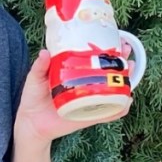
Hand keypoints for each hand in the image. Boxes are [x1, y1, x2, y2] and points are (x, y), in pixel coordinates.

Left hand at [15, 43, 133, 143]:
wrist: (31, 123)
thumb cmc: (33, 97)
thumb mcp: (35, 78)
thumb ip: (39, 67)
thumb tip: (45, 52)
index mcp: (75, 74)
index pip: (94, 59)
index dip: (106, 49)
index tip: (117, 38)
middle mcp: (85, 86)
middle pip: (108, 72)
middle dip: (121, 62)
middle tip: (127, 52)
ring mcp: (88, 101)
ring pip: (112, 91)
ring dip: (125, 82)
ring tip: (131, 71)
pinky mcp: (88, 117)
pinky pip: (107, 114)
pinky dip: (118, 110)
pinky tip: (127, 102)